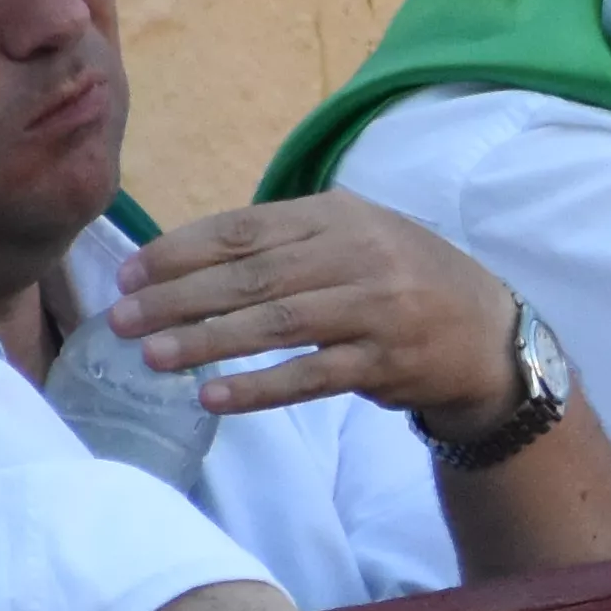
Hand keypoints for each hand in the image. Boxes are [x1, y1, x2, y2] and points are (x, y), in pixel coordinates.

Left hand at [111, 196, 533, 429]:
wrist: (488, 331)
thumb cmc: (400, 280)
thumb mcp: (351, 238)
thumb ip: (284, 242)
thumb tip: (185, 261)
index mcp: (338, 214)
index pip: (245, 229)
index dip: (181, 252)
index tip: (130, 274)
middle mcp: (358, 254)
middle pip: (253, 277)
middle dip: (179, 299)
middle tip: (121, 319)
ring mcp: (375, 308)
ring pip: (277, 325)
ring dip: (208, 342)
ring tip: (152, 357)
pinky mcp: (386, 362)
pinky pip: (312, 377)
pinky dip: (260, 386)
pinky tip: (214, 395)